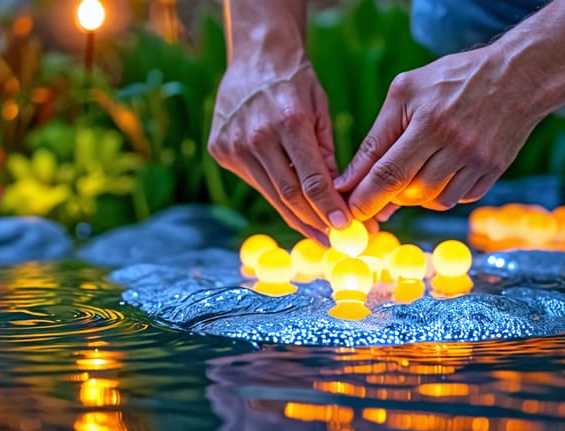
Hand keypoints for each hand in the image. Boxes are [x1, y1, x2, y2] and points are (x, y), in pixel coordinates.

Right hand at [208, 58, 351, 242]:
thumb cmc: (295, 82)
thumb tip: (336, 196)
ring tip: (317, 232)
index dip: (328, 208)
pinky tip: (292, 206)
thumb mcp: (320, 111)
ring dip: (295, 216)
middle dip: (313, 221)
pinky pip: (254, 181)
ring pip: (270, 193)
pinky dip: (274, 194)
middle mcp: (257, 135)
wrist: (256, 56)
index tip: (344, 227)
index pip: (311, 179)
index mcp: (288, 122)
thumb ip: (327, 154)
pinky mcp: (220, 150)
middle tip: (333, 240)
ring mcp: (234, 144)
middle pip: (289, 194)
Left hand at [335, 47, 543, 218]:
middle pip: (411, 193)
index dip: (366, 198)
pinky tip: (440, 170)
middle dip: (387, 199)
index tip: (350, 212)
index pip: (389, 173)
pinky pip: (459, 198)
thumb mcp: (405, 93)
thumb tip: (350, 181)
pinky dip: (442, 192)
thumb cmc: (451, 80)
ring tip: (412, 171)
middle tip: (375, 194)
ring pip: (434, 201)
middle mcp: (456, 146)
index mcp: (429, 123)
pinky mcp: (493, 171)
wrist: (517, 75)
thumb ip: (376, 138)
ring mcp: (478, 162)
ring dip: (416, 195)